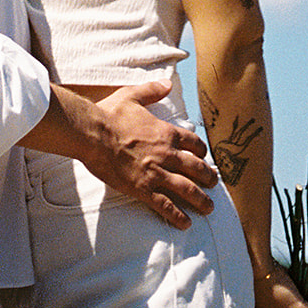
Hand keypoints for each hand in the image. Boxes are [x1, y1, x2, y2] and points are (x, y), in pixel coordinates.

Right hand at [90, 80, 216, 228]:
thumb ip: (152, 90)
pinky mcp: (143, 189)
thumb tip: (167, 83)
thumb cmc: (110, 114)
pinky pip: (165, 205)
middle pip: (196, 168)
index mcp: (166, 133)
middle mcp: (166, 154)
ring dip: (200, 200)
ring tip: (209, 208)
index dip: (201, 151)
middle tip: (214, 184)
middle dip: (208, 177)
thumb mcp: (132, 95)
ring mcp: (156, 173)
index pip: (193, 143)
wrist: (93, 134)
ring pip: (186, 189)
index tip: (204, 157)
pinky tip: (185, 224)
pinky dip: (177, 216)